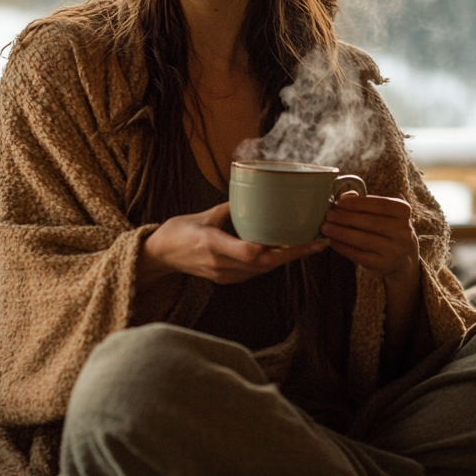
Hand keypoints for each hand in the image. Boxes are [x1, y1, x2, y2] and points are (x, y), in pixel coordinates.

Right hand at [139, 201, 325, 287]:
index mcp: (213, 245)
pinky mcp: (225, 280)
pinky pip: (254, 272)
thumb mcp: (204, 214)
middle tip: (318, 242)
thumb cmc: (177, 232)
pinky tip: (283, 251)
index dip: (281, 249)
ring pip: (262, 270)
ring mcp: (223, 275)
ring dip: (285, 259)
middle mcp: (221, 264)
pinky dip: (270, 262)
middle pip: (265, 264)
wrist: (158, 256)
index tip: (302, 238)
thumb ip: (230, 208)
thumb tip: (254, 196)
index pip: (254, 252)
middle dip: (294, 254)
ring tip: (307, 245)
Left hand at [320, 192, 419, 279]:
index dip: (358, 203)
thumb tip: (345, 197)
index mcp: (404, 212)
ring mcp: (394, 250)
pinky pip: (359, 255)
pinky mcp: (383, 264)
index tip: (340, 201)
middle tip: (329, 215)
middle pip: (370, 222)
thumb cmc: (387, 226)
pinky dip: (343, 247)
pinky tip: (332, 241)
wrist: (402, 256)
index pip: (380, 204)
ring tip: (326, 227)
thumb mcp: (384, 212)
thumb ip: (366, 202)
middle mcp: (403, 232)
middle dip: (346, 218)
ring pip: (363, 239)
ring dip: (341, 232)